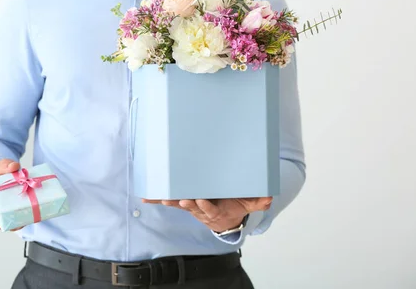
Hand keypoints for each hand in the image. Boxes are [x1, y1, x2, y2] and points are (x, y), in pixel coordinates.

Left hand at [142, 197, 272, 232]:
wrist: (224, 218)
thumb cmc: (235, 206)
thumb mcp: (248, 204)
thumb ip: (257, 201)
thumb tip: (269, 197)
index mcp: (216, 211)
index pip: (210, 209)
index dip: (204, 206)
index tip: (200, 200)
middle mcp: (201, 210)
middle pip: (193, 207)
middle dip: (186, 203)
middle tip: (180, 199)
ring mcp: (192, 206)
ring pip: (180, 204)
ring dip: (171, 201)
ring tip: (162, 198)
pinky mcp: (184, 202)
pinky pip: (171, 200)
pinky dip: (159, 199)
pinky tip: (146, 198)